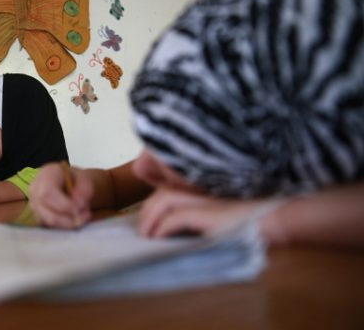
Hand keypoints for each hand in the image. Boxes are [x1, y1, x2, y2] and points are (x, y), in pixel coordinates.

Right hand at [29, 162, 91, 227]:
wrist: (68, 182)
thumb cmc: (75, 178)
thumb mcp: (85, 177)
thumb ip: (85, 188)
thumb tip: (79, 203)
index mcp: (46, 174)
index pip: (47, 193)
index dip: (63, 205)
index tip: (78, 209)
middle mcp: (35, 188)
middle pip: (46, 211)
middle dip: (67, 219)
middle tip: (85, 215)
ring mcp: (34, 203)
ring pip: (47, 221)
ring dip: (68, 223)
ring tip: (82, 215)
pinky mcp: (37, 215)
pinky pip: (50, 226)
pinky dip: (64, 225)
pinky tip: (74, 217)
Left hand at [138, 187, 260, 237]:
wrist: (280, 218)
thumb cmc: (256, 219)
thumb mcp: (224, 211)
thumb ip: (202, 212)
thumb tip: (173, 228)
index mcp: (204, 186)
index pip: (171, 188)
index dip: (156, 203)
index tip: (149, 221)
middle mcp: (202, 188)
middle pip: (163, 192)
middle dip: (147, 210)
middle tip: (144, 230)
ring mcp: (206, 198)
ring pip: (164, 200)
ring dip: (150, 218)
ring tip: (146, 236)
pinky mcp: (209, 213)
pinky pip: (175, 217)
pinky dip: (162, 227)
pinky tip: (158, 238)